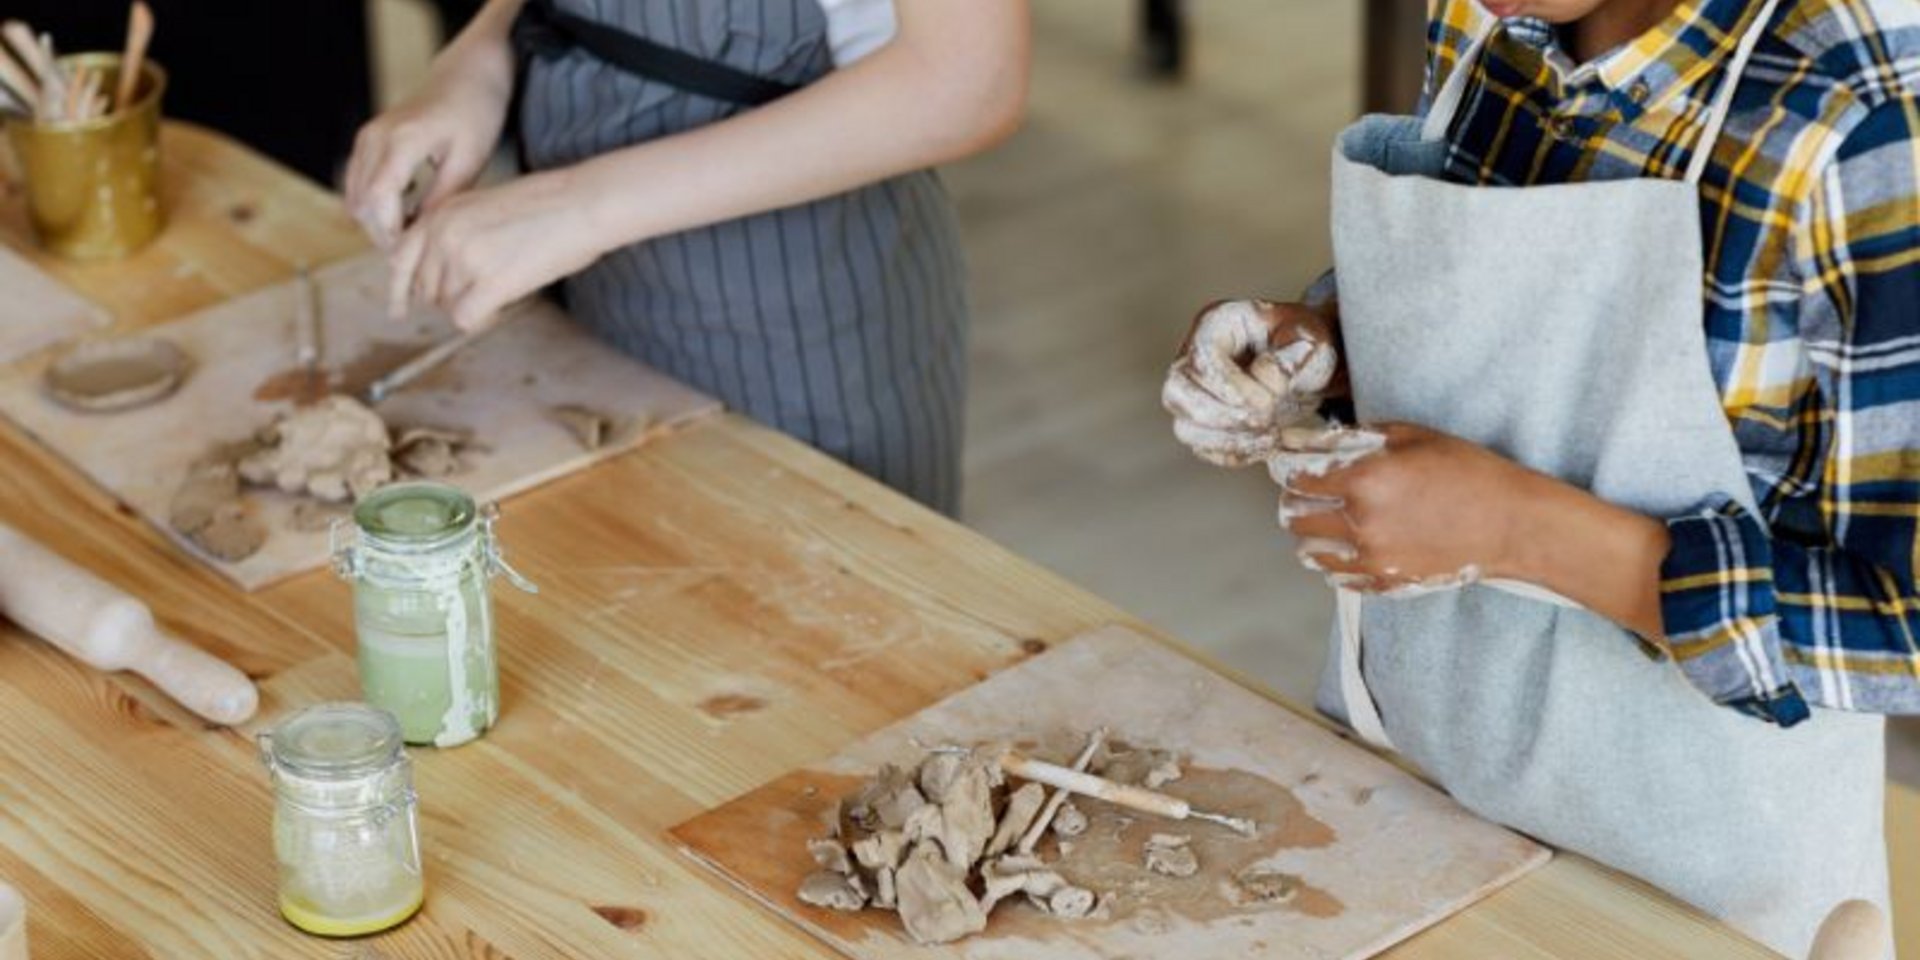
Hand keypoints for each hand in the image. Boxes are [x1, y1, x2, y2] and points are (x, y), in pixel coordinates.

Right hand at [344, 40, 514, 247]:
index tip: (413, 254)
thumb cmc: (476, 115)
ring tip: (414, 239)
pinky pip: (359, 185)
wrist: (467, 76)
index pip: (378, 202)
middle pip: (362, 205)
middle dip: (385, 235)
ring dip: (378, 223)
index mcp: (401, 141)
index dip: (391, 235)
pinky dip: (375, 207)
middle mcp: (375, 138)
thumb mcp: (468, 162)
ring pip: (356, 198)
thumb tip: (421, 237)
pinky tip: (406, 217)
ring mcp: (366, 138)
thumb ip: (442, 199)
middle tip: (416, 254)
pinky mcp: (367, 141)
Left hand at [386, 167, 605, 329]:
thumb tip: (442, 272)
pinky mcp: (488, 282)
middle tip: (480, 293)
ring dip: (472, 305)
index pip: (401, 259)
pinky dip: (483, 318)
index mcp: (441, 213)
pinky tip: (502, 306)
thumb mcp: (483, 206)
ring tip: (502, 289)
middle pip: (426, 289)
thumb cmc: (546, 205)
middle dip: (449, 297)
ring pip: (447, 306)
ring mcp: (463, 258)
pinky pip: (466, 319)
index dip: (399, 289)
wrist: (581, 204)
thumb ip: (454, 232)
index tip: (398, 311)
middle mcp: (443, 234)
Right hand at [1163, 299, 1344, 466]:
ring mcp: (1193, 392)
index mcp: (1215, 324)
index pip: (1201, 358)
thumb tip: (1263, 378)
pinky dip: (1234, 453)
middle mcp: (1192, 357)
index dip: (1231, 386)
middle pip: (1176, 393)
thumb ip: (1294, 355)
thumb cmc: (1302, 344)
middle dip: (1223, 417)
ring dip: (1229, 440)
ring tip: (1270, 434)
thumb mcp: (1312, 338)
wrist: (1305, 367)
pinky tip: (1264, 443)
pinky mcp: (1202, 422)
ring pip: (1185, 427)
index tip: (1268, 400)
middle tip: (1266, 420)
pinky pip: (1203, 448)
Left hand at [1274, 422, 1538, 593]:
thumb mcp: (1413, 436)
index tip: (1290, 465)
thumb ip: (1361, 438)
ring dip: (1310, 534)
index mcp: (1364, 480)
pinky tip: (1348, 546)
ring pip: (1310, 551)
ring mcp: (1372, 557)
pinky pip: (1337, 577)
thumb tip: (1322, 440)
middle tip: (1306, 492)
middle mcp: (1360, 521)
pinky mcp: (1385, 581)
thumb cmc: (1468, 472)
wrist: (1510, 523)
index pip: (1298, 478)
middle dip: (1296, 501)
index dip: (1290, 469)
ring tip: (1324, 522)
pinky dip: (1335, 562)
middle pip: (1295, 517)